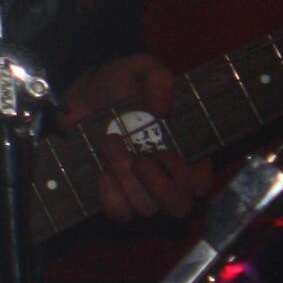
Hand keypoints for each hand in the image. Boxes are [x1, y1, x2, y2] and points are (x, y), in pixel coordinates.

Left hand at [60, 55, 212, 222]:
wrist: (81, 93)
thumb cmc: (119, 83)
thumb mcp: (140, 69)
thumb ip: (157, 77)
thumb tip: (163, 106)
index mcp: (186, 152)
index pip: (201, 183)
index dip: (189, 176)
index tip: (166, 152)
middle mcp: (167, 177)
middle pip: (179, 206)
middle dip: (159, 186)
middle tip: (138, 159)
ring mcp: (140, 190)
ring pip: (146, 208)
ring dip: (127, 180)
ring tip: (110, 144)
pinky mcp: (113, 195)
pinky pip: (120, 214)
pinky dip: (111, 198)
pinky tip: (101, 173)